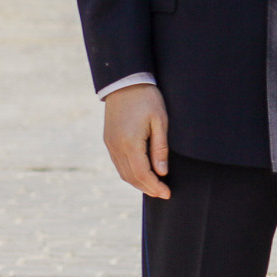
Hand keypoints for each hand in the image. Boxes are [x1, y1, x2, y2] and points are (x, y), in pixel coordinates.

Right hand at [103, 83, 169, 198]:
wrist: (125, 82)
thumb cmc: (147, 98)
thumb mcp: (160, 121)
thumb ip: (160, 148)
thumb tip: (162, 172)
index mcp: (129, 143)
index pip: (142, 174)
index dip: (155, 186)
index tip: (167, 193)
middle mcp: (116, 147)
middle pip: (131, 177)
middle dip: (147, 188)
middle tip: (162, 194)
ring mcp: (110, 144)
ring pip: (123, 172)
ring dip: (138, 183)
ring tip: (154, 187)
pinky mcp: (108, 140)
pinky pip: (118, 163)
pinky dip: (129, 173)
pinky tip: (141, 174)